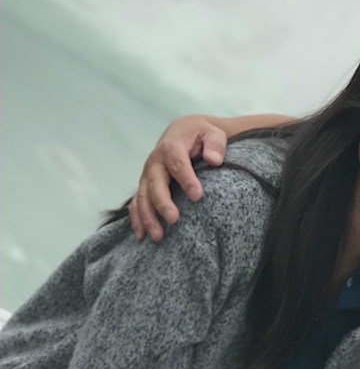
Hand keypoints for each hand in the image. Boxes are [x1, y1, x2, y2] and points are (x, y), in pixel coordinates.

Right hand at [129, 116, 226, 241]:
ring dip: (147, 217)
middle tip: (174, 220)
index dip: (186, 179)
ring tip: (157, 236)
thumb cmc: (202, 135)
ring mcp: (148, 174)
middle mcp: (155, 161)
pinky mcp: (145, 184)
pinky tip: (142, 236)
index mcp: (172, 146)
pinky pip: (136, 203)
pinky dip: (137, 219)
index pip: (177, 163)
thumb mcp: (213, 134)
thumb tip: (214, 159)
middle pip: (155, 183)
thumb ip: (215, 145)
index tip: (198, 196)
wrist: (184, 131)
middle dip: (162, 202)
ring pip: (142, 196)